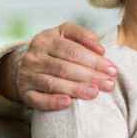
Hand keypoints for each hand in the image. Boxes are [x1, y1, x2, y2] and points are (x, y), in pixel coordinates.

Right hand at [0, 22, 117, 109]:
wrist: (24, 61)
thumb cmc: (56, 47)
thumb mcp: (67, 33)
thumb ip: (85, 36)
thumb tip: (100, 49)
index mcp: (46, 39)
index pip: (73, 51)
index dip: (95, 61)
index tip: (112, 70)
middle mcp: (34, 56)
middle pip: (65, 68)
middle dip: (90, 76)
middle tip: (109, 84)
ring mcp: (27, 74)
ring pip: (52, 83)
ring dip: (76, 89)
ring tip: (95, 93)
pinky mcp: (24, 92)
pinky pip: (37, 99)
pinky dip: (52, 102)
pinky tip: (68, 104)